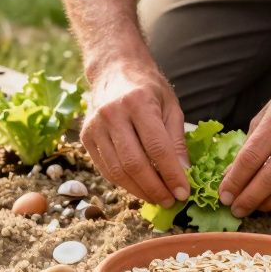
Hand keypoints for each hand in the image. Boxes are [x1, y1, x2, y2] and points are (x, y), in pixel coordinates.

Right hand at [81, 60, 190, 206]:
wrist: (114, 70)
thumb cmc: (148, 88)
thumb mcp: (171, 107)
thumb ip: (176, 140)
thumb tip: (184, 173)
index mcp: (138, 103)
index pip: (157, 148)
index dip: (171, 174)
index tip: (184, 192)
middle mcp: (112, 114)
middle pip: (134, 163)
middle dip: (155, 188)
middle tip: (170, 201)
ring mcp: (95, 126)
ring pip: (117, 170)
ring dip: (139, 190)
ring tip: (157, 198)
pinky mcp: (86, 137)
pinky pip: (105, 168)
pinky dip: (123, 183)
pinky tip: (139, 187)